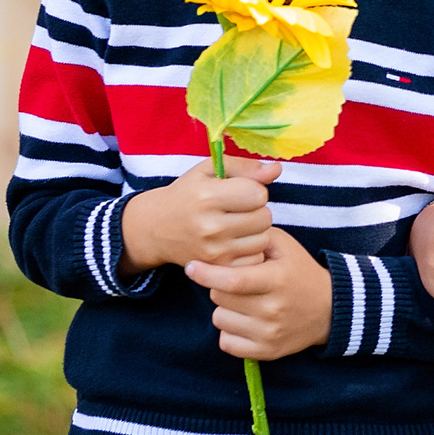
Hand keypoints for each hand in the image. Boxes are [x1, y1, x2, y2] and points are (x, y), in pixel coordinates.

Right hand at [120, 157, 279, 276]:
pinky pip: (255, 258)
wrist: (156, 228)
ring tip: (237, 226)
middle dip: (257, 211)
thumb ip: (245, 167)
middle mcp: (210, 226)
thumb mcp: (209, 171)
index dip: (254, 190)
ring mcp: (214, 251)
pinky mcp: (217, 267)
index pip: (258, 194)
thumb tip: (277, 169)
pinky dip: (250, 251)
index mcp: (207, 197)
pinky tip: (236, 242)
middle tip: (239, 210)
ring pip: (263, 239)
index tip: (240, 192)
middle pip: (264, 218)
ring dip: (256, 231)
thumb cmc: (188, 193)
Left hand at [188, 228, 333, 359]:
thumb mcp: (284, 246)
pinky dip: (230, 332)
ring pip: (219, 320)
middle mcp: (273, 309)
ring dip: (225, 309)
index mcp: (276, 280)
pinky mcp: (267, 352)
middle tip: (235, 283)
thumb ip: (254, 238)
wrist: (329, 309)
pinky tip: (244, 321)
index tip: (192, 267)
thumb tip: (222, 239)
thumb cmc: (300, 272)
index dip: (206, 274)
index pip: (232, 280)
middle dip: (219, 287)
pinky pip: (226, 343)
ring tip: (243, 302)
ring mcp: (269, 334)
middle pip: (220, 298)